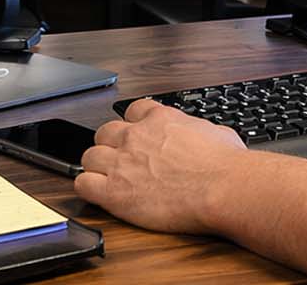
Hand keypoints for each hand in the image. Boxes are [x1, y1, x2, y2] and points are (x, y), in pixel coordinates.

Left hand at [74, 98, 247, 233]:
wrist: (221, 188)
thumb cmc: (224, 165)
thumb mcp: (218, 132)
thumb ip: (200, 131)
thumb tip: (207, 136)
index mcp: (161, 119)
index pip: (132, 111)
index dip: (133, 126)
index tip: (137, 137)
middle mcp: (136, 136)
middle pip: (105, 132)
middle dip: (111, 146)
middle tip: (122, 161)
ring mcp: (122, 162)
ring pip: (89, 156)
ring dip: (97, 167)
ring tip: (109, 180)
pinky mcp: (114, 191)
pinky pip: (83, 184)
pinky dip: (88, 189)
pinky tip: (100, 195)